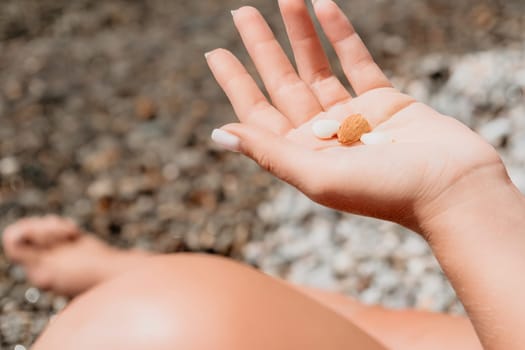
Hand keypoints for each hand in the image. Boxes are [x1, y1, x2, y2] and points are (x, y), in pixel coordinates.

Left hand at [206, 0, 506, 231]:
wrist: (453, 190)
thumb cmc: (385, 192)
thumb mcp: (317, 175)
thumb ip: (269, 153)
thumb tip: (219, 135)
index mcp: (302, 155)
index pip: (258, 114)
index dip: (236, 83)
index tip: (215, 52)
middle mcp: (322, 136)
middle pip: (283, 83)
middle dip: (263, 48)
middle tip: (242, 14)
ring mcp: (353, 116)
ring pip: (318, 67)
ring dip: (300, 34)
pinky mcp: (385, 101)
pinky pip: (357, 61)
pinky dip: (341, 35)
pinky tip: (325, 8)